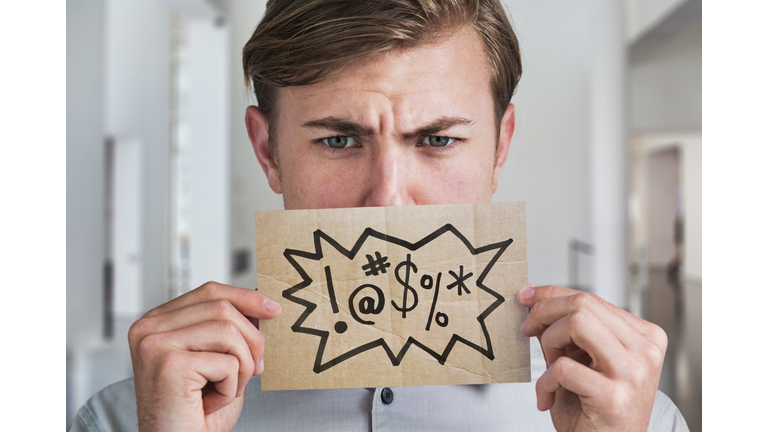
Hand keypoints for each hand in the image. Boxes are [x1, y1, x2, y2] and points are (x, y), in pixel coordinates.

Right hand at [128, 281, 280, 431]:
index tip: (273, 309)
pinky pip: (226, 362)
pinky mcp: (168, 364)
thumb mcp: (217, 359)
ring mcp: (155, 344)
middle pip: (222, 307)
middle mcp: (148, 328)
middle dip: (251, 340)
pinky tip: (212, 401)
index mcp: (157, 322)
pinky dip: (231, 386)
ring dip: (242, 366)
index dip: (246, 298)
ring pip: (228, 331)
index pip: (209, 292)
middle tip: (255, 369)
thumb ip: (229, 327)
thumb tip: (262, 302)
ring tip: (229, 388)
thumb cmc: (197, 413)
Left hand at [518, 284, 666, 431]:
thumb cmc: (593, 409)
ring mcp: (633, 373)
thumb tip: (533, 298)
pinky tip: (548, 396)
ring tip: (549, 367)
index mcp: (643, 336)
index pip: (591, 298)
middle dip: (544, 313)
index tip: (526, 298)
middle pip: (583, 304)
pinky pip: (564, 368)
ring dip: (550, 343)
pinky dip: (545, 382)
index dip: (551, 295)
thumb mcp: (581, 359)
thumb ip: (565, 330)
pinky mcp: (613, 396)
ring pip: (577, 324)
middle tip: (527, 329)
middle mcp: (645, 351)